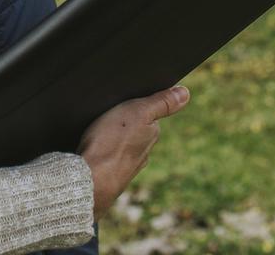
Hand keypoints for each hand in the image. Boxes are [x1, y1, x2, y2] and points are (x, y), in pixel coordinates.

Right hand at [77, 86, 190, 218]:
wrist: (88, 180)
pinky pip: (106, 162)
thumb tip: (185, 93)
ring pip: (121, 150)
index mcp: (150, 137)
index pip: (150, 117)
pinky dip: (101, 155)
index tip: (125, 100)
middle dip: (126, 125)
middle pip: (136, 134)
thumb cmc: (112, 143)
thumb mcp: (139, 112)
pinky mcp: (108, 179)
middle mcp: (142, 155)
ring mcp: (125, 169)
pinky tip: (92, 152)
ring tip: (97, 132)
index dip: (137, 106)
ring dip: (112, 142)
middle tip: (109, 113)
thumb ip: (162, 103)